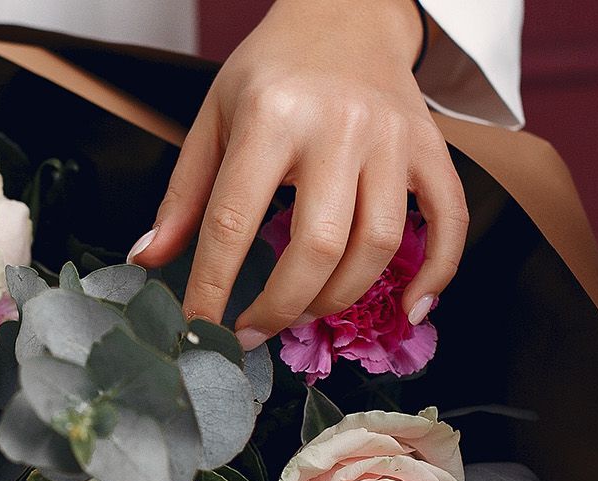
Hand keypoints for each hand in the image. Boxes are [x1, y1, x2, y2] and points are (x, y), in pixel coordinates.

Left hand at [126, 0, 466, 348]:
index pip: (234, 222)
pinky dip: (436, 274)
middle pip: (318, 246)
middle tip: (255, 332)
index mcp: (271, 117)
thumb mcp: (214, 117)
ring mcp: (392, 138)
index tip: (201, 326)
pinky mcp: (431, 147)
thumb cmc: (272, 71)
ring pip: (379, 245)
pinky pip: (449, 221)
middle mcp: (338, 126)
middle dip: (281, 307)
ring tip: (306, 312)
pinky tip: (409, 309)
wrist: (345, 13)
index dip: (212, 286)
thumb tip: (147, 260)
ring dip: (340, 298)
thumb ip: (184, 195)